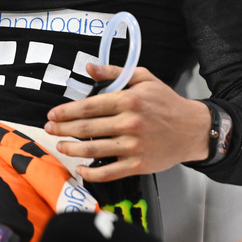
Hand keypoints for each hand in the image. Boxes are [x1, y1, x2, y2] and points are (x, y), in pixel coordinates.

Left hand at [45, 64, 210, 180]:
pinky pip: (108, 173)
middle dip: (63, 129)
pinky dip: (90, 173)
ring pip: (93, 150)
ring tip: (60, 145)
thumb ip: (115, 73)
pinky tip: (80, 169)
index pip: (89, 106)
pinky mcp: (138, 165)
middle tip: (49, 129)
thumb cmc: (167, 103)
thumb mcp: (144, 78)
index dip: (67, 111)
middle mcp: (129, 123)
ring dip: (71, 149)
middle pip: (87, 129)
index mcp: (129, 100)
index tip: (53, 114)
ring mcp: (133, 146)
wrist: (192, 129)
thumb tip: (89, 68)